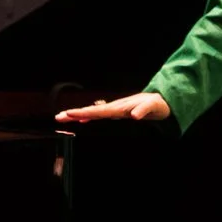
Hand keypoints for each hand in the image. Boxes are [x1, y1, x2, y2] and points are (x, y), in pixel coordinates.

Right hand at [54, 92, 171, 122]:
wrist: (162, 100)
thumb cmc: (158, 104)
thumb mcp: (153, 107)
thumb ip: (144, 110)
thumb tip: (133, 116)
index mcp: (120, 108)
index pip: (98, 111)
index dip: (84, 114)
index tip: (70, 114)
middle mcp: (114, 107)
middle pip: (91, 111)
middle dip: (74, 114)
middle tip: (59, 117)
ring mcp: (115, 109)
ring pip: (92, 113)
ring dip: (78, 115)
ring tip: (63, 117)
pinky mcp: (117, 112)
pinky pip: (99, 115)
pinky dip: (88, 117)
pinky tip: (82, 121)